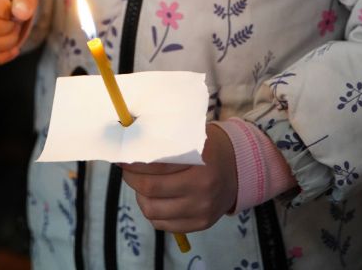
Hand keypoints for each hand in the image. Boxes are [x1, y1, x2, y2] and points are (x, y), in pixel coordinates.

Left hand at [120, 124, 235, 233]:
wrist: (238, 171)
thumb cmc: (209, 148)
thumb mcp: (194, 135)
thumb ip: (169, 138)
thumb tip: (134, 138)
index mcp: (200, 161)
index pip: (156, 165)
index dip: (134, 162)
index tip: (123, 155)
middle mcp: (202, 188)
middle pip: (150, 188)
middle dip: (131, 178)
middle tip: (126, 169)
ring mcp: (201, 210)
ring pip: (152, 210)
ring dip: (139, 196)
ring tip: (140, 184)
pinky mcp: (200, 224)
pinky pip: (163, 224)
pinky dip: (152, 212)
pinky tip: (153, 198)